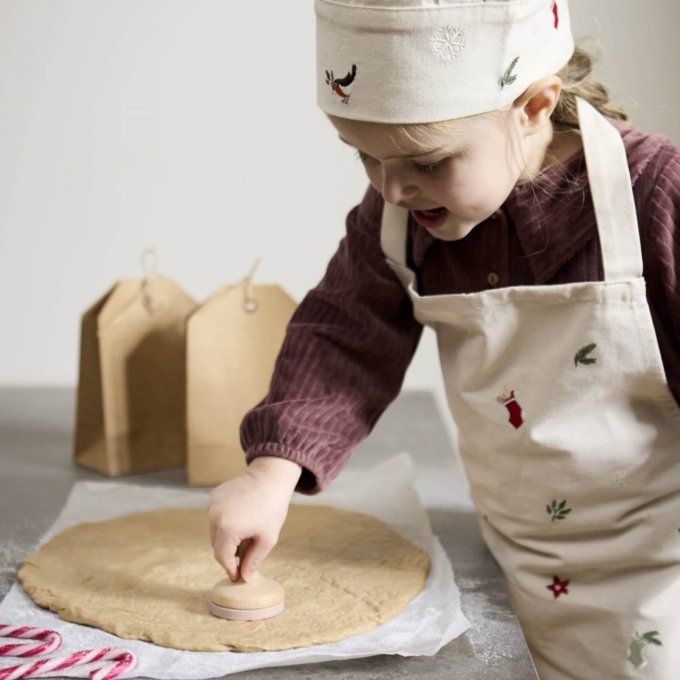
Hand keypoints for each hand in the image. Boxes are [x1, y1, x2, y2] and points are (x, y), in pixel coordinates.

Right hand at [208, 456, 301, 581]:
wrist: (270, 477)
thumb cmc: (272, 508)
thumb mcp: (267, 538)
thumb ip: (254, 560)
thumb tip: (244, 577)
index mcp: (227, 528)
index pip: (222, 557)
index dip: (230, 568)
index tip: (237, 575)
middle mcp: (215, 516)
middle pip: (217, 545)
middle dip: (230, 552)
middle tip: (247, 551)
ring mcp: (212, 504)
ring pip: (215, 531)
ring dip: (226, 536)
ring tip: (246, 531)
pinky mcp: (214, 495)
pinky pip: (216, 516)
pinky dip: (225, 521)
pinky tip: (241, 515)